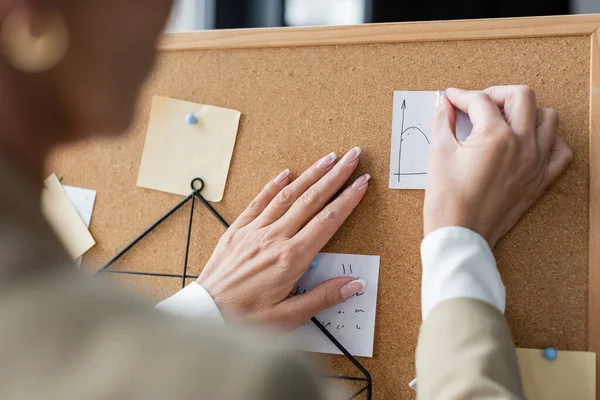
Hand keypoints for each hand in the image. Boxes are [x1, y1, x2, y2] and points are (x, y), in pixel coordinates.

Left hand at [197, 148, 369, 329]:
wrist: (206, 315)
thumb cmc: (246, 319)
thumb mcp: (289, 317)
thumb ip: (323, 297)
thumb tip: (354, 284)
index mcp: (291, 258)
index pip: (328, 221)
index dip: (348, 199)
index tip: (361, 182)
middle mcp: (274, 238)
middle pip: (311, 200)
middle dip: (335, 176)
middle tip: (352, 156)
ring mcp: (254, 230)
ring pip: (288, 195)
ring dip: (310, 174)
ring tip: (328, 158)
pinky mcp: (237, 230)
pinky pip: (259, 201)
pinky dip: (274, 185)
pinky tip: (286, 173)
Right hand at [425, 86, 572, 247]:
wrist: (460, 234)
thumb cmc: (447, 199)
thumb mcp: (438, 153)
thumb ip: (442, 122)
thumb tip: (444, 105)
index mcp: (495, 136)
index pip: (480, 101)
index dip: (460, 96)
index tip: (450, 99)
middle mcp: (522, 144)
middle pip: (521, 97)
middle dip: (496, 94)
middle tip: (477, 104)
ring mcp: (536, 162)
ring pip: (548, 117)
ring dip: (526, 111)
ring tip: (504, 120)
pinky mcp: (540, 180)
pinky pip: (560, 151)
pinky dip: (549, 140)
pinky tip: (528, 142)